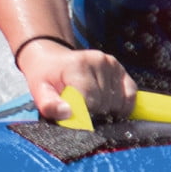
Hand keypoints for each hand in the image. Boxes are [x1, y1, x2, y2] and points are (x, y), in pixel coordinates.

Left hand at [18, 39, 136, 121]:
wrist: (52, 57)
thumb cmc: (46, 76)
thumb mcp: (39, 91)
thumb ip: (49, 105)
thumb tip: (68, 114)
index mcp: (77, 66)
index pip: (90, 101)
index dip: (83, 114)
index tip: (73, 114)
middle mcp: (98, 61)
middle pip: (105, 103)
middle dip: (93, 113)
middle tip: (80, 108)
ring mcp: (111, 64)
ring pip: (117, 102)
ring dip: (106, 110)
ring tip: (90, 103)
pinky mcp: (119, 68)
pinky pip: (130, 94)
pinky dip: (122, 105)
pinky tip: (109, 106)